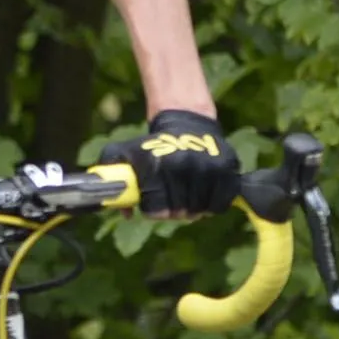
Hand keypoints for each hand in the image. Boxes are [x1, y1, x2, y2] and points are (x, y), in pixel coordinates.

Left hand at [95, 110, 238, 218]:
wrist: (187, 125)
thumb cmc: (152, 146)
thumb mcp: (124, 154)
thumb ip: (110, 178)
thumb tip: (124, 211)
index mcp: (156, 166)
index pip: (156, 211)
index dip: (153, 210)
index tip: (154, 202)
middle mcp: (183, 166)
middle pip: (179, 213)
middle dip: (173, 211)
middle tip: (172, 201)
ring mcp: (207, 168)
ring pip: (200, 211)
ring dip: (193, 208)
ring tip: (188, 195)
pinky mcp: (228, 169)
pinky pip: (221, 204)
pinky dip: (213, 204)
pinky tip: (205, 193)